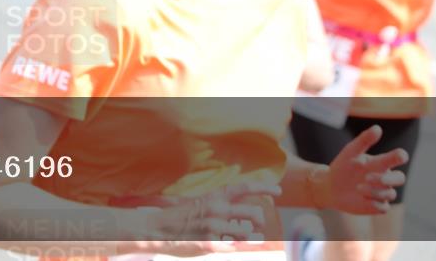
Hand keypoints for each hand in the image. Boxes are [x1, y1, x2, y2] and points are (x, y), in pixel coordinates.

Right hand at [124, 181, 280, 255]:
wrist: (156, 229)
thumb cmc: (180, 218)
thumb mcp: (199, 204)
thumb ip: (219, 206)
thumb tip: (241, 216)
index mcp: (214, 196)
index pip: (244, 187)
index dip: (264, 187)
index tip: (278, 190)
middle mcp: (217, 209)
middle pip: (253, 213)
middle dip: (259, 222)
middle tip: (256, 226)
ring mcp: (214, 227)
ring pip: (248, 233)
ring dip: (250, 238)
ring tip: (241, 239)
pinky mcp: (210, 243)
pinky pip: (234, 247)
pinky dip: (235, 248)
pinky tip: (227, 245)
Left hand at [319, 125, 407, 214]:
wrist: (330, 187)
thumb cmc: (343, 167)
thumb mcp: (350, 152)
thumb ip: (364, 140)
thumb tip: (378, 128)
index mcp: (380, 163)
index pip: (397, 158)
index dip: (400, 156)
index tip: (399, 155)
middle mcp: (384, 178)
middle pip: (400, 178)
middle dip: (387, 178)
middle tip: (368, 177)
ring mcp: (382, 193)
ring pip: (390, 193)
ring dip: (375, 191)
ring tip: (357, 187)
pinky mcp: (376, 206)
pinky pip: (383, 208)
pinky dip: (375, 204)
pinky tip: (362, 198)